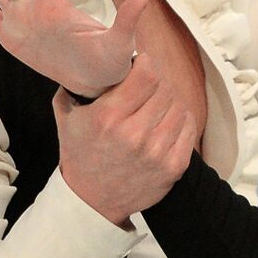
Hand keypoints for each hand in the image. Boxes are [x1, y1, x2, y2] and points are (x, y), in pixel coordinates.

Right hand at [54, 54, 199, 224]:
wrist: (92, 202)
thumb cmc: (80, 155)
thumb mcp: (67, 117)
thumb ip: (77, 84)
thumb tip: (91, 56)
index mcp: (108, 118)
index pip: (147, 74)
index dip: (147, 64)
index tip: (141, 65)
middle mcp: (134, 135)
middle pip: (165, 88)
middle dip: (157, 82)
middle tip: (148, 86)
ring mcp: (157, 152)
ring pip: (180, 106)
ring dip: (169, 100)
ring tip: (155, 105)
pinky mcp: (174, 166)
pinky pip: (190, 127)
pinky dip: (181, 120)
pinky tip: (166, 122)